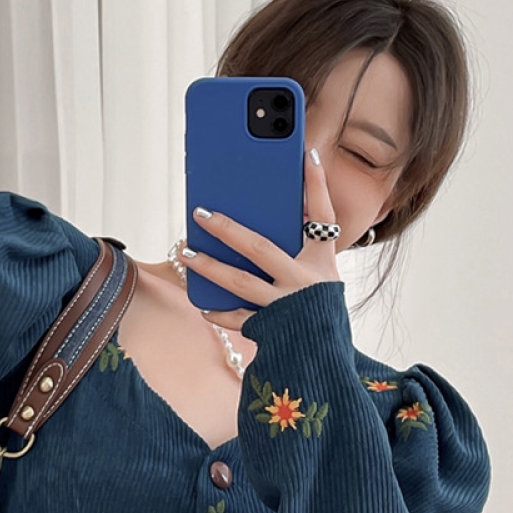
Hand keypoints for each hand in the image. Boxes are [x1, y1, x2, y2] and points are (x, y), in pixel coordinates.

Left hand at [182, 148, 340, 330]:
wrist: (325, 358)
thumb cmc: (319, 309)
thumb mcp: (322, 275)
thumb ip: (302, 248)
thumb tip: (275, 218)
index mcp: (322, 261)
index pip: (322, 214)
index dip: (317, 184)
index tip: (309, 154)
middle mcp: (304, 281)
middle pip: (260, 247)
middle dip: (228, 228)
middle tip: (200, 212)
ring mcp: (285, 306)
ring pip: (240, 282)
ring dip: (210, 266)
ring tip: (187, 252)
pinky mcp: (270, 328)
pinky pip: (238, 319)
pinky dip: (219, 312)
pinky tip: (202, 304)